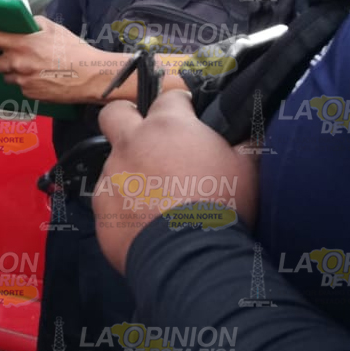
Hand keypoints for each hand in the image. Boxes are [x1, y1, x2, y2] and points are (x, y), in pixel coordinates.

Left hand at [0, 16, 115, 103]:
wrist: (91, 76)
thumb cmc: (73, 50)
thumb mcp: (52, 28)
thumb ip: (31, 26)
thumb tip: (19, 25)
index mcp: (23, 43)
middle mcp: (19, 63)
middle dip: (2, 58)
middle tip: (17, 55)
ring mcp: (22, 81)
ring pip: (7, 75)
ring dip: (14, 71)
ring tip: (35, 67)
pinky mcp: (29, 94)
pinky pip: (19, 87)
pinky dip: (26, 82)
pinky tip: (42, 77)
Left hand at [93, 90, 258, 274]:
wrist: (188, 255)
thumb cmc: (222, 204)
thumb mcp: (247, 168)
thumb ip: (244, 144)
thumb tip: (248, 135)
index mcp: (167, 126)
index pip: (168, 96)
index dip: (180, 104)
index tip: (189, 115)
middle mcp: (131, 144)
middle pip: (114, 113)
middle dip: (126, 117)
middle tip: (146, 135)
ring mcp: (111, 176)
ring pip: (113, 163)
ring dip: (130, 172)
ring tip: (155, 196)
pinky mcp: (101, 208)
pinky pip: (110, 199)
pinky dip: (124, 205)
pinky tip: (143, 221)